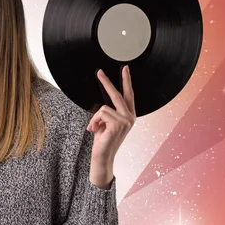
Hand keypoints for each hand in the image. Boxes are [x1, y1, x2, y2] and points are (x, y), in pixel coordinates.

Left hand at [86, 65, 135, 186]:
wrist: (102, 156)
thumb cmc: (103, 140)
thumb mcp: (106, 123)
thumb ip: (108, 112)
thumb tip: (103, 103)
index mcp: (129, 116)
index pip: (128, 95)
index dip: (126, 81)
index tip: (125, 68)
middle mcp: (130, 117)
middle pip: (118, 94)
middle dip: (107, 82)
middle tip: (99, 72)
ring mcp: (126, 120)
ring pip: (104, 107)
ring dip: (95, 118)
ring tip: (95, 128)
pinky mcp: (118, 124)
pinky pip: (101, 113)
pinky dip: (94, 121)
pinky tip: (95, 130)